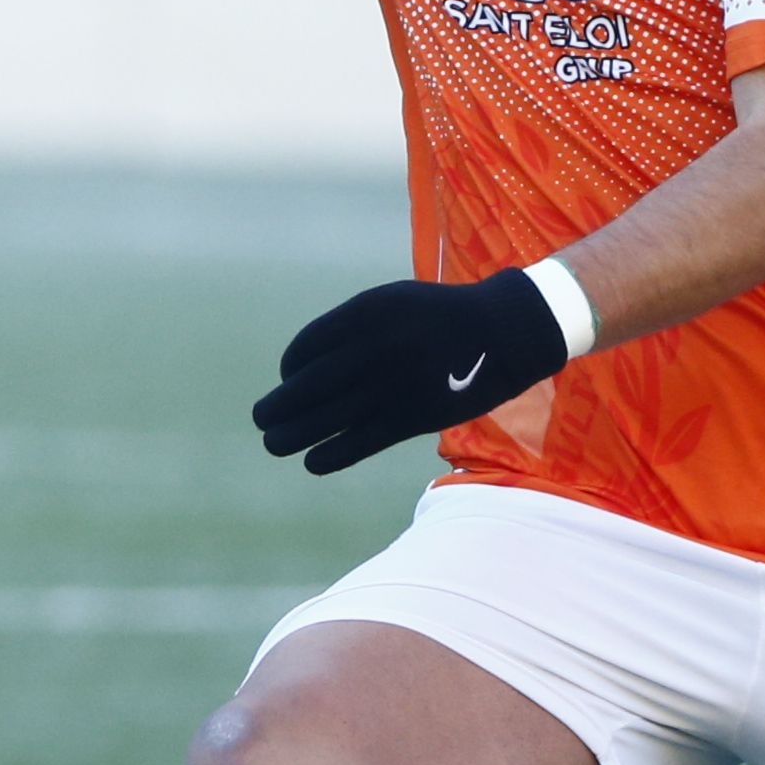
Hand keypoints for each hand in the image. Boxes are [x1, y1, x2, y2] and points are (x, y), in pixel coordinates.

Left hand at [251, 270, 569, 474]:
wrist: (503, 331)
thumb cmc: (437, 317)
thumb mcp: (391, 302)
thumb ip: (350, 328)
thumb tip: (303, 365)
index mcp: (366, 314)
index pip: (306, 348)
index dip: (288, 369)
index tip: (287, 380)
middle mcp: (375, 349)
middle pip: (308, 386)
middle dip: (278, 407)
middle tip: (261, 419)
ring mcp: (393, 386)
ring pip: (328, 418)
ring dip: (293, 435)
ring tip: (274, 443)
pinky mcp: (413, 418)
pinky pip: (361, 441)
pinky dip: (331, 455)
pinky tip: (312, 462)